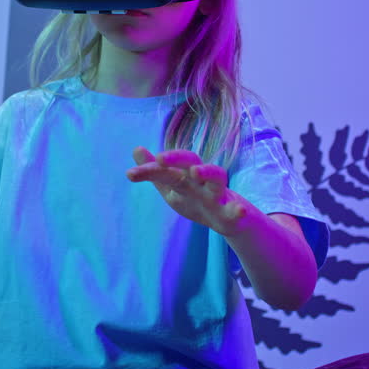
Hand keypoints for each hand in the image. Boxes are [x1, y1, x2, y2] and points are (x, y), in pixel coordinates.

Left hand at [126, 147, 249, 235]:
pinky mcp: (233, 212)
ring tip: (196, 172)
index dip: (149, 169)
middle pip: (192, 161)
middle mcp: (202, 180)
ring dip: (208, 172)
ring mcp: (219, 194)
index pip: (167, 166)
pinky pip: (238, 209)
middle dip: (177, 158)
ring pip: (217, 177)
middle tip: (160, 158)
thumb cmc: (198, 199)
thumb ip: (155, 172)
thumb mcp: (173, 187)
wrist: (231, 219)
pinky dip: (238, 210)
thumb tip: (136, 148)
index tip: (130, 174)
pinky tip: (238, 211)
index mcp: (185, 175)